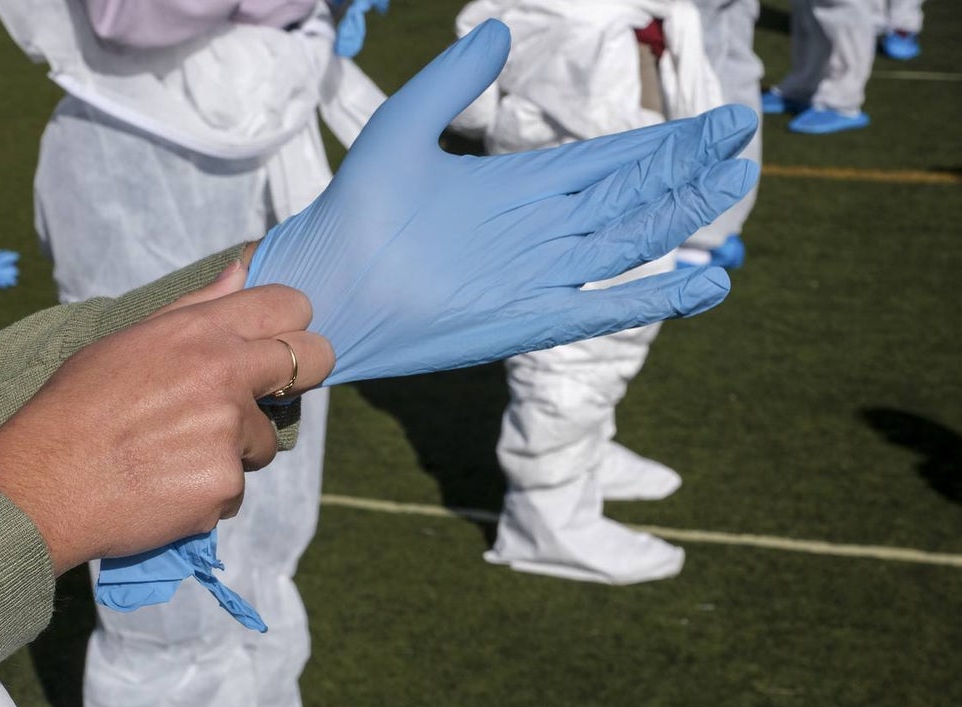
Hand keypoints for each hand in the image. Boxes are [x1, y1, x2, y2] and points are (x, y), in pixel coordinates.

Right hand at [0, 262, 334, 574]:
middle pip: (315, 358)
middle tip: (271, 393)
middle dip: (303, 373)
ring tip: (171, 454)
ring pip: (264, 438)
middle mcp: (224, 374)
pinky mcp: (225, 483)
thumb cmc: (75, 408)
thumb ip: (194, 307)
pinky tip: (164, 487)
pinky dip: (208, 492)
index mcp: (199, 331)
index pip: (289, 305)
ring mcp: (229, 430)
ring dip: (233, 449)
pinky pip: (234, 486)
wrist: (39, 485)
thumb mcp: (126, 340)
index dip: (292, 323)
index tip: (280, 341)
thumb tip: (243, 266)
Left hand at [246, 19, 758, 384]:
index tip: (712, 123)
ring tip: (730, 189)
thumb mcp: (404, 127)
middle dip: (683, 169)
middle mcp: (538, 230)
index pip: (606, 161)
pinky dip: (653, 297)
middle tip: (741, 143)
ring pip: (626, 242)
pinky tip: (703, 285)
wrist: (325, 287)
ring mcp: (537, 275)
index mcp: (517, 186)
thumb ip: (451, 81)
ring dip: (678, 217)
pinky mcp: (528, 318)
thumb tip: (499, 28)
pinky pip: (603, 306)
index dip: (660, 143)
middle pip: (629, 196)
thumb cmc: (353, 211)